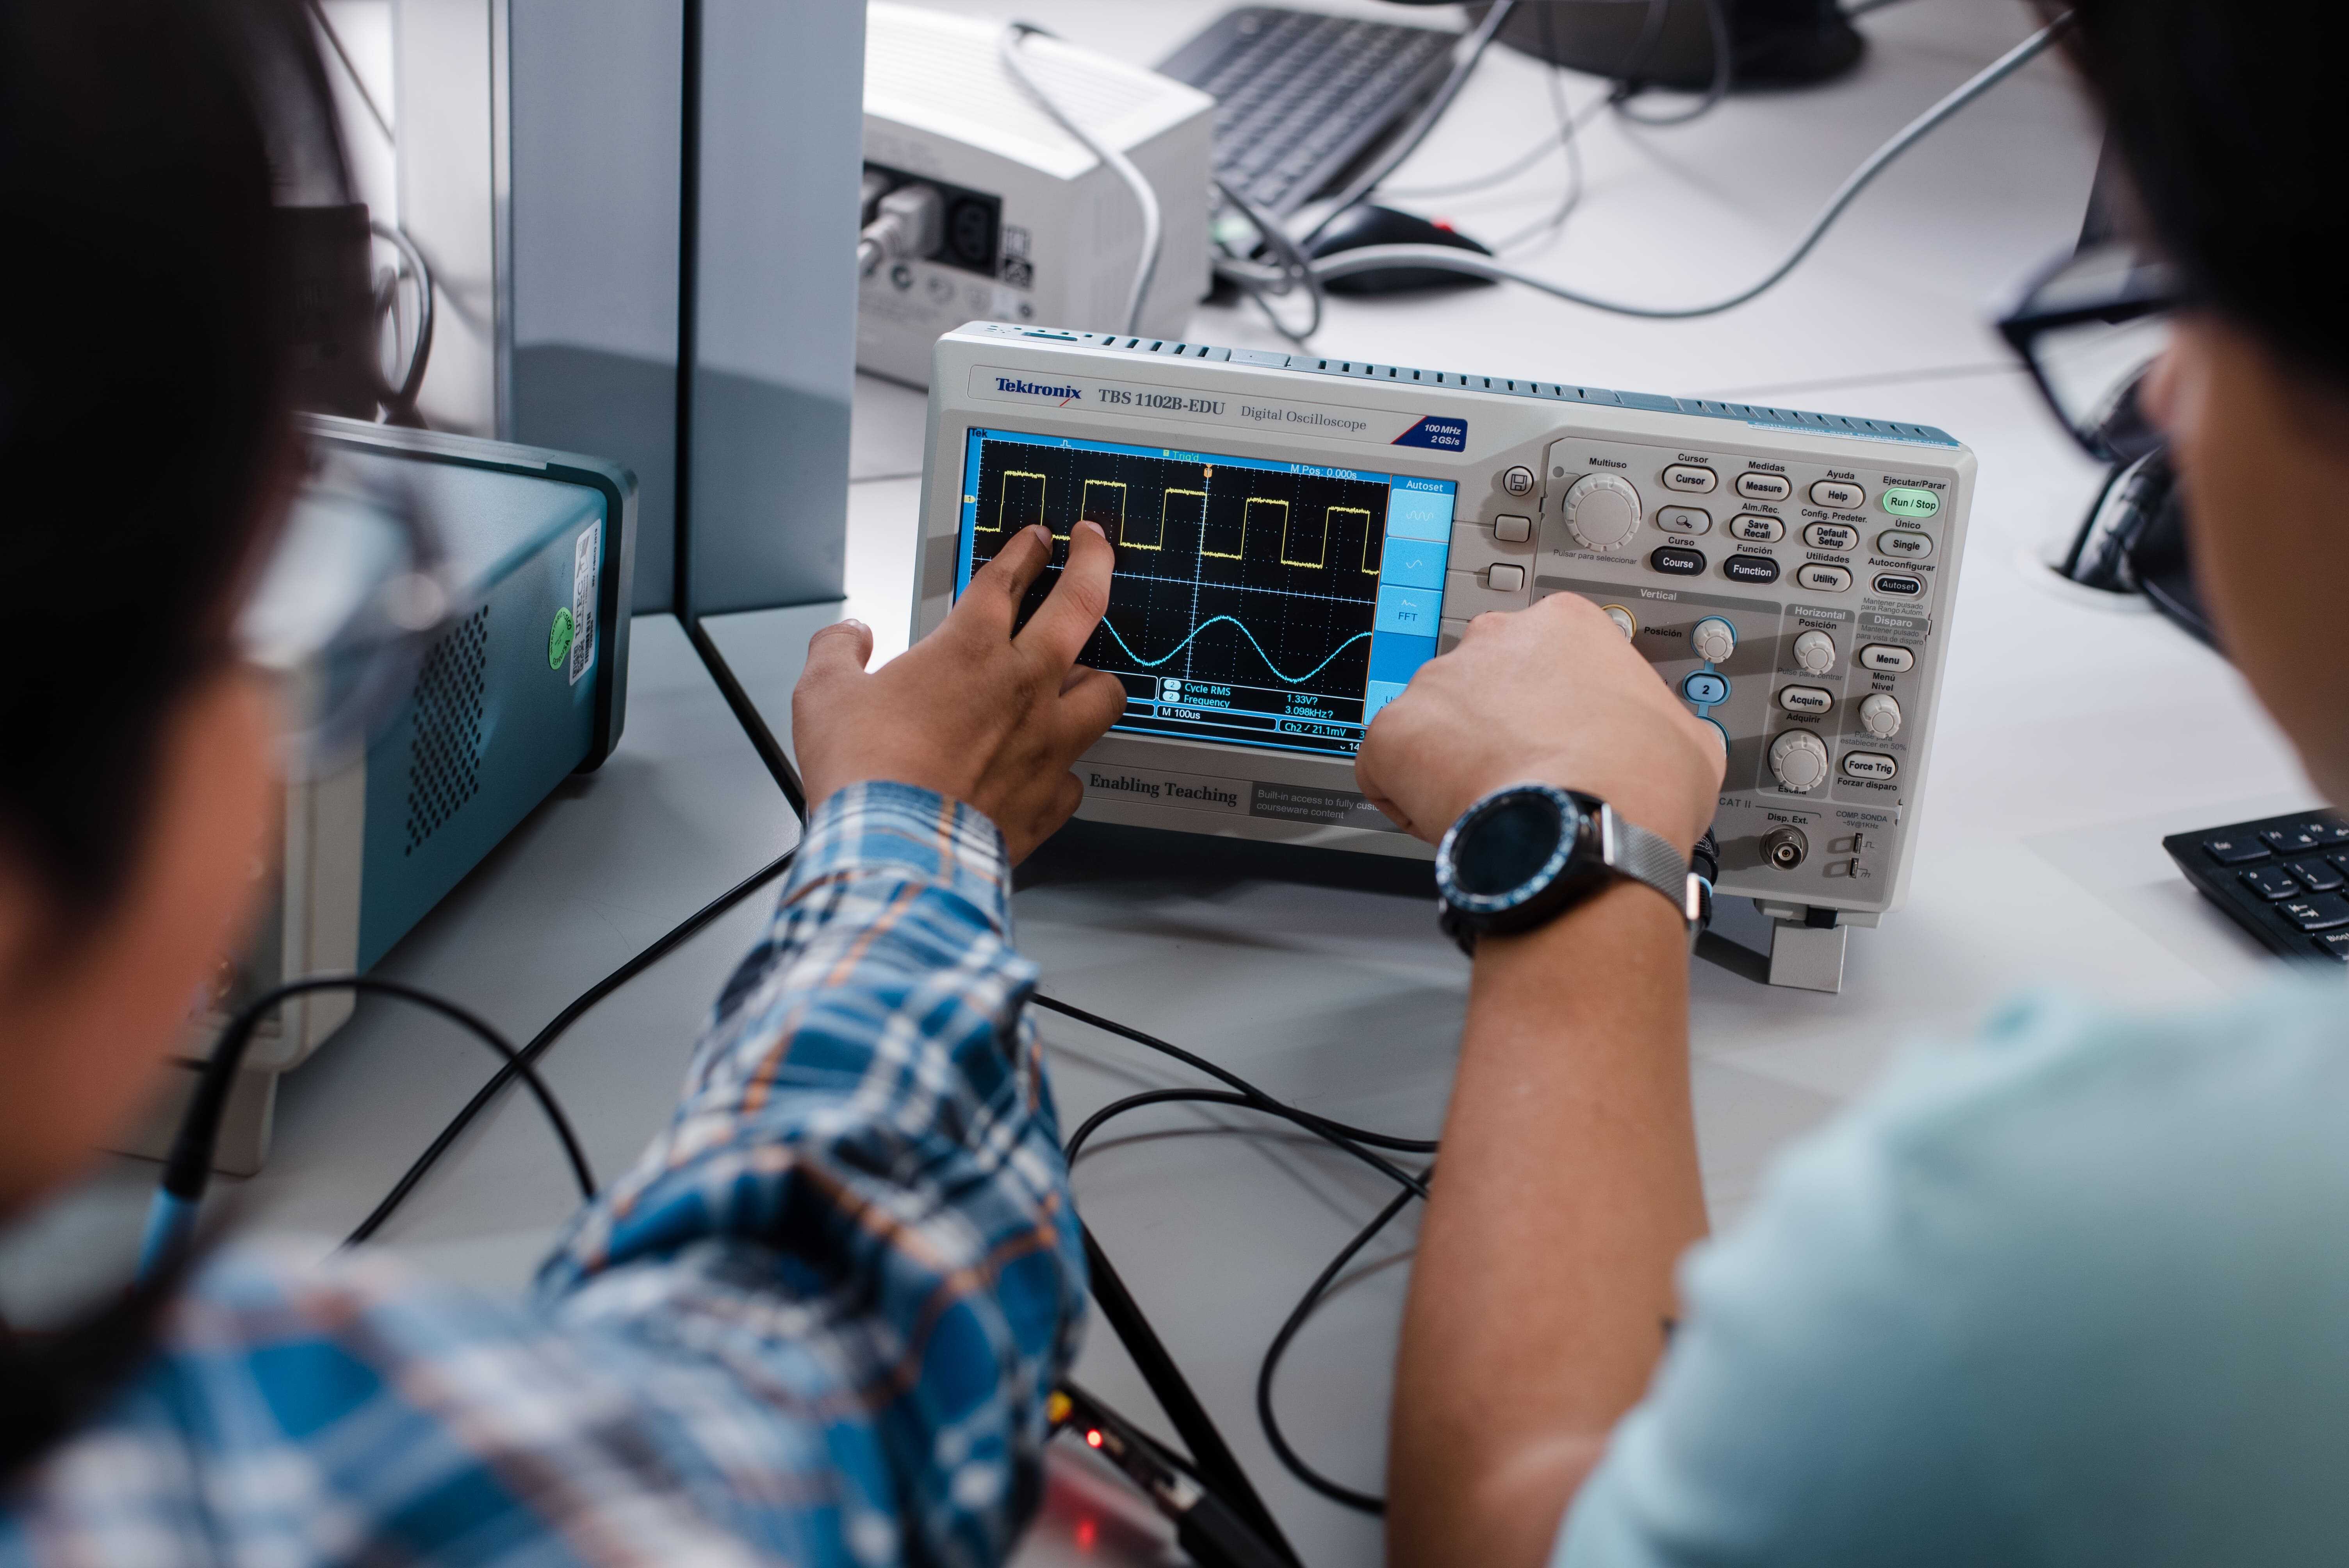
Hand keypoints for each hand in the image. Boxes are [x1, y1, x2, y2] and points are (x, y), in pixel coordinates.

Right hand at [793, 521, 1126, 860]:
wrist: (894, 851)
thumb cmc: (865, 773)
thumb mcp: (823, 693)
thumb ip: (837, 651)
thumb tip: (848, 635)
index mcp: (969, 648)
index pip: (1007, 577)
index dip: (1025, 549)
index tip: (1038, 539)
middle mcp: (1022, 687)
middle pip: (1081, 604)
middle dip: (1095, 562)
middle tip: (1096, 546)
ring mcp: (1046, 744)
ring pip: (1104, 692)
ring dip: (1094, 678)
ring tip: (1082, 676)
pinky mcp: (1051, 800)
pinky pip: (1075, 776)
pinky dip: (1062, 770)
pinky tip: (1046, 773)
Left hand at [1355, 593, 1724, 852]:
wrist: (1587, 827)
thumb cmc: (1640, 784)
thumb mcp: (1687, 738)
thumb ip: (1660, 721)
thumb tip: (1666, 741)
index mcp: (1565, 625)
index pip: (1540, 657)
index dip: (1545, 708)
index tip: (1555, 740)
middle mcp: (1494, 638)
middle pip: (1480, 683)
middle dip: (1492, 728)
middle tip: (1519, 775)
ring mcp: (1437, 681)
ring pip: (1433, 723)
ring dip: (1451, 762)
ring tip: (1487, 805)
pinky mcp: (1393, 730)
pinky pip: (1385, 765)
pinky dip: (1405, 796)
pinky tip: (1447, 820)